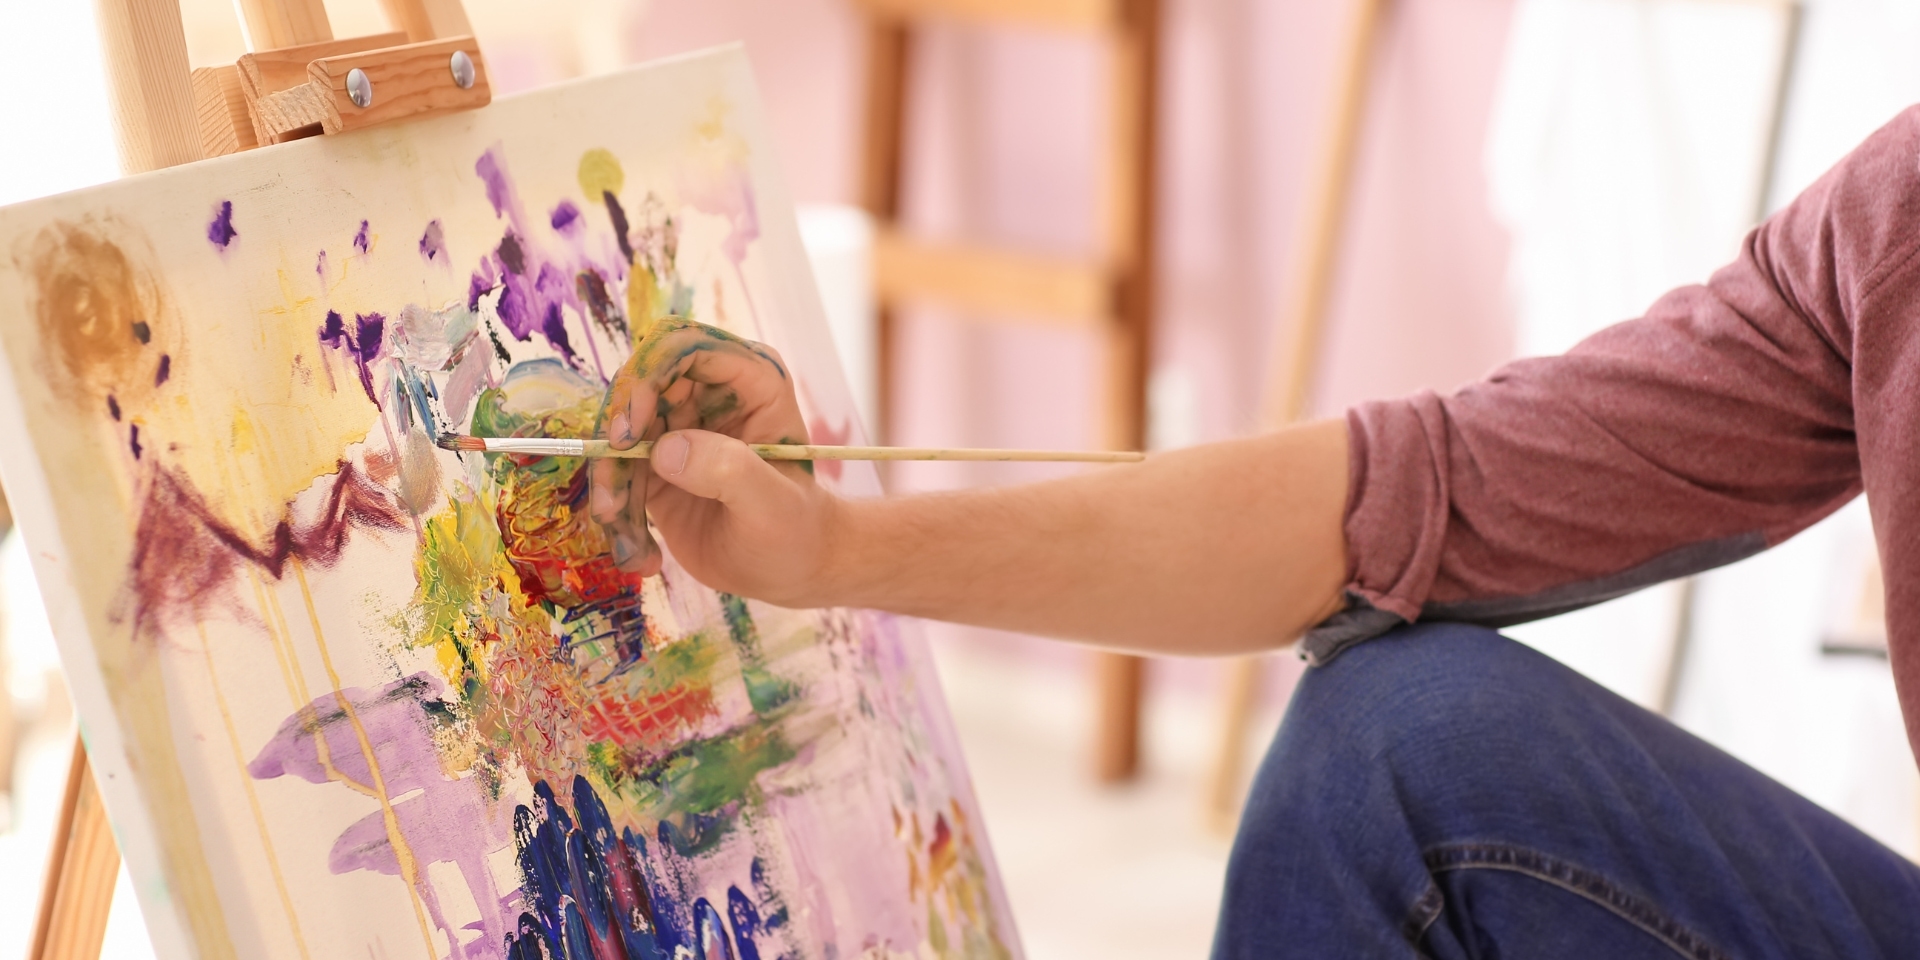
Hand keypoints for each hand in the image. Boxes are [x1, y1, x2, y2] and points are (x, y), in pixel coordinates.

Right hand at [587, 318, 839, 601]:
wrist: (789, 567)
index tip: (629, 432)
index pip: (683, 347)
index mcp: (750, 379)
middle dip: (616, 436)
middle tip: (612, 497)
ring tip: (623, 531)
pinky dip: (616, 507)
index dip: (646, 378)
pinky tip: (640, 554)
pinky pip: (616, 470)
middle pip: (637, 385)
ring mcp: (679, 426)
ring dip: (610, 482)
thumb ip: (729, 471)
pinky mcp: (655, 463)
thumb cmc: (795, 528)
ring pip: (618, 430)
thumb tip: (666, 450)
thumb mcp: (772, 503)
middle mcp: (709, 392)